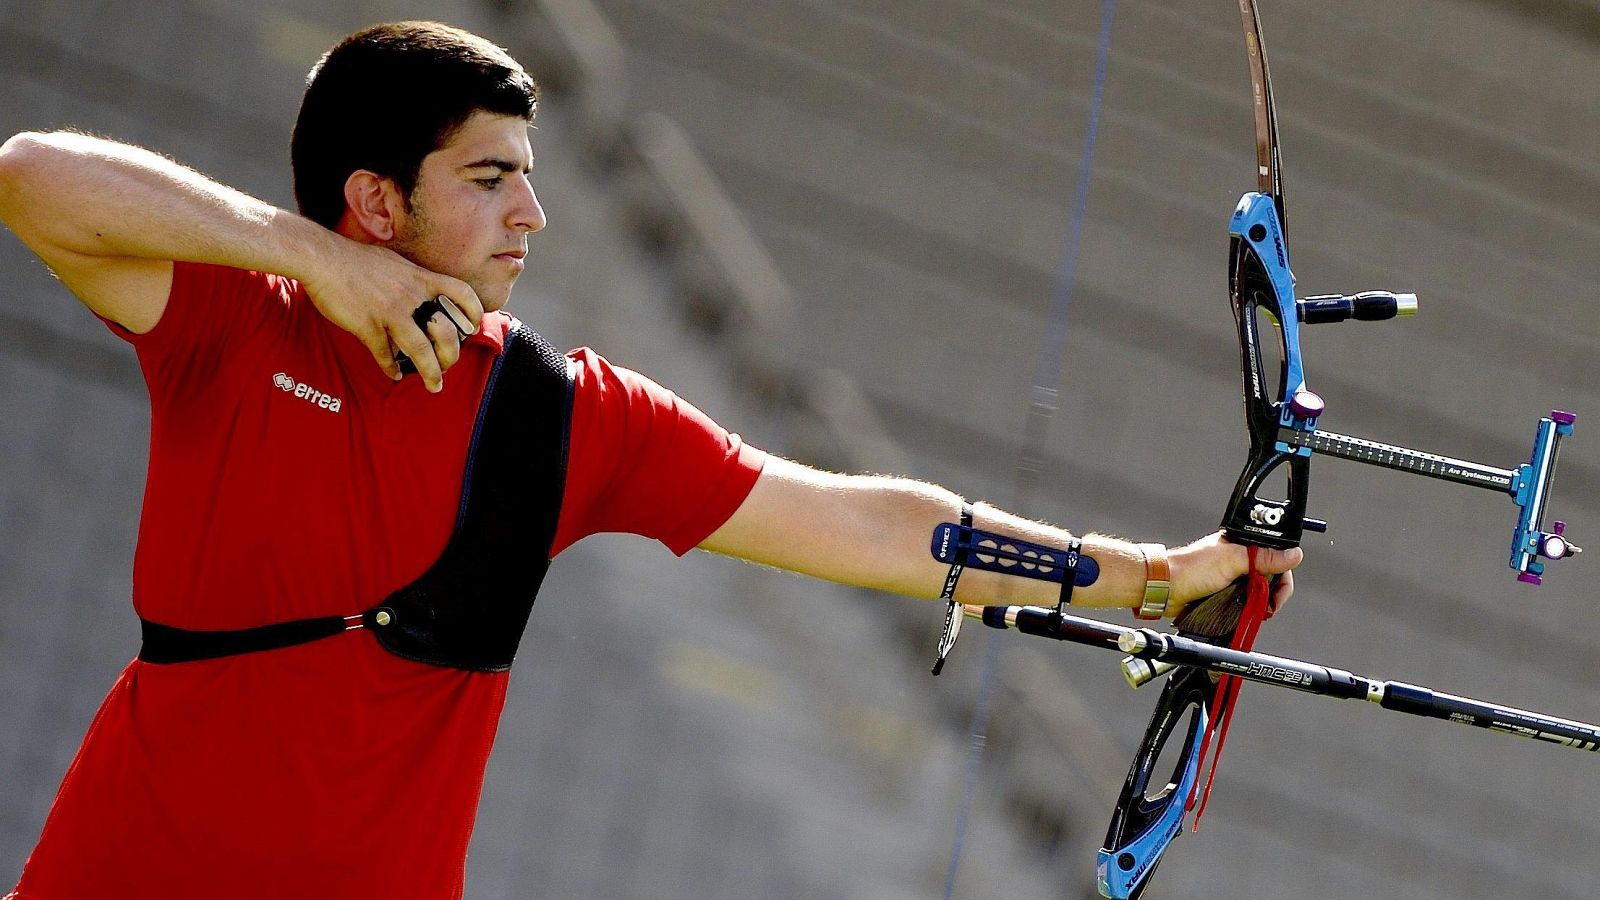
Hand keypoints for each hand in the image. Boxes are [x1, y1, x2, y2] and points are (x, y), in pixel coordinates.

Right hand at [299, 241, 483, 391]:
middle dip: (452, 355)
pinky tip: (393, 374)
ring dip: (430, 372)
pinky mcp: (367, 325)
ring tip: (434, 385)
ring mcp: (390, 311)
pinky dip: (390, 367)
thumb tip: (423, 291)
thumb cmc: (356, 259)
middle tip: (448, 366)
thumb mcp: (395, 262)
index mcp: (420, 278)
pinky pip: (384, 354)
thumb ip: (412, 279)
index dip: (473, 312)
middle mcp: (411, 295)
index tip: (472, 327)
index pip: (462, 293)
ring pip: (420, 349)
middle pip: (446, 332)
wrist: (321, 257)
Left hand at [1167, 531, 1302, 616]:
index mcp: (1241, 545)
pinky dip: (1249, 609)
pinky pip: (1246, 603)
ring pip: (1260, 593)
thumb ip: (1263, 558)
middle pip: (1271, 577)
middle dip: (1273, 592)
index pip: (1275, 557)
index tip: (1280, 591)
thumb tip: (1293, 554)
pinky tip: (1247, 613)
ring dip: (1261, 603)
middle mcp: (1239, 560)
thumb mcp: (1232, 560)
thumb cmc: (1189, 569)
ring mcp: (1233, 578)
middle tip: (1269, 605)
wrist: (1165, 590)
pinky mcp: (1226, 594)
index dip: (1283, 574)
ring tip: (1257, 610)